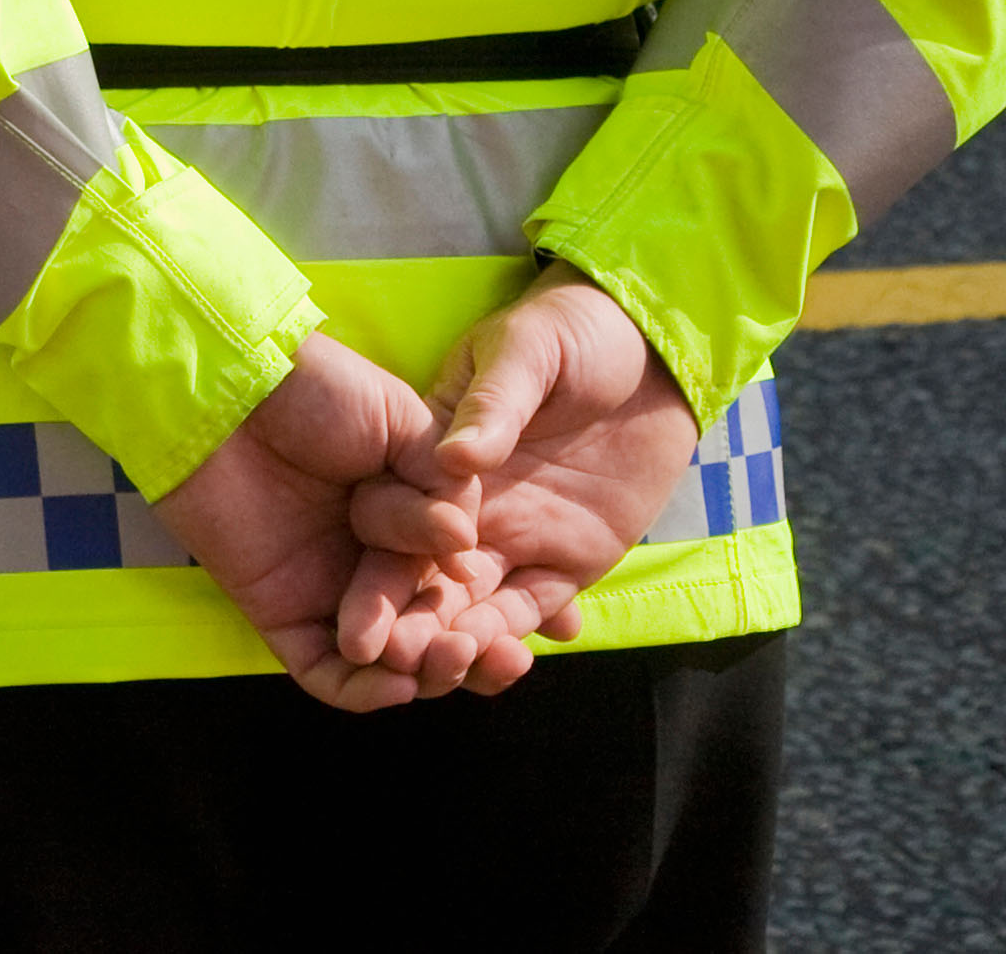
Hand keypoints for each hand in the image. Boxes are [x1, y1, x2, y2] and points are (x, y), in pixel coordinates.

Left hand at [153, 335, 500, 713]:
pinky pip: (324, 674)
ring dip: (422, 673)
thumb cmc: (314, 388)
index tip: (529, 632)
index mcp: (411, 524)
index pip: (461, 591)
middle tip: (482, 647)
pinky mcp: (277, 611)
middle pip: (430, 636)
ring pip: (387, 664)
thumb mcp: (402, 424)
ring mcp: (327, 592)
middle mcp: (373, 565)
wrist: (229, 382)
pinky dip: (363, 690)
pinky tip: (395, 680)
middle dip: (461, 652)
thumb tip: (465, 549)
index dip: (494, 617)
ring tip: (440, 652)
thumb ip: (446, 487)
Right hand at [348, 275, 701, 662]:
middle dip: (408, 623)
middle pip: (423, 577)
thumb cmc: (572, 332)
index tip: (357, 624)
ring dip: (460, 639)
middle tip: (396, 665)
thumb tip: (456, 456)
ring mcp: (516, 535)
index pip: (390, 524)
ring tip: (453, 672)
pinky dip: (520, 633)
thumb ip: (493, 405)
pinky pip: (537, 604)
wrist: (649, 350)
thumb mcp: (526, 353)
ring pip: (474, 603)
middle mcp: (463, 507)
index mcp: (431, 456)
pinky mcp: (570, 557)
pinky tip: (508, 658)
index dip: (377, 572)